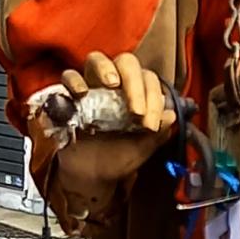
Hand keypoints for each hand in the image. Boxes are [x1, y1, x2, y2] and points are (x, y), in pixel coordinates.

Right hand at [40, 51, 177, 221]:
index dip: (153, 98)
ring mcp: (91, 88)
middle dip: (135, 81)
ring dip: (106, 68)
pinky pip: (68, 78)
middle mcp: (114, 86)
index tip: (150, 124)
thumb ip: (157, 133)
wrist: (91, 178)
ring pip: (96, 59)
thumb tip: (171, 115)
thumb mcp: (141, 149)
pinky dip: (75, 81)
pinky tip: (82, 94)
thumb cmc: (118, 158)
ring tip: (112, 84)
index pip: (149, 80)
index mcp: (136, 94)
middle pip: (126, 62)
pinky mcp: (69, 98)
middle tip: (136, 109)